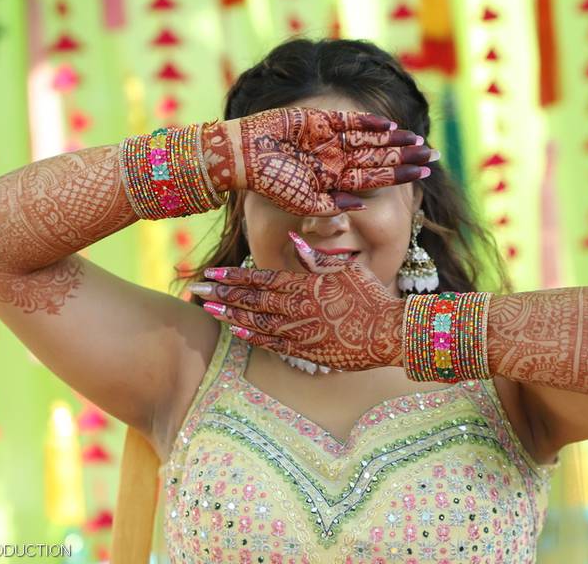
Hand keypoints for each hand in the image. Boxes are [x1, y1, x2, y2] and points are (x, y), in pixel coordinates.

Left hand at [190, 231, 405, 369]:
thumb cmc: (373, 297)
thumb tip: (293, 237)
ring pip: (256, 321)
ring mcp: (300, 331)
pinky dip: (252, 336)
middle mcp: (297, 307)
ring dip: (230, 314)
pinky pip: (272, 343)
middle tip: (197, 289)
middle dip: (222, 293)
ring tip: (208, 308)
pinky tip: (237, 330)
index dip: (234, 276)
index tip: (212, 273)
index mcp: (305, 284)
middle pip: (251, 299)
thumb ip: (317, 257)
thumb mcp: (347, 269)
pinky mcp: (307, 350)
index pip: (261, 279)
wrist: (390, 333)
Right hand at [200, 107, 432, 215]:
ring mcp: (328, 139)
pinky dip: (368, 122)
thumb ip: (332, 206)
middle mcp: (336, 160)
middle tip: (434, 156)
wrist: (242, 157)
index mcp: (334, 182)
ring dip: (393, 139)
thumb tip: (362, 206)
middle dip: (406, 157)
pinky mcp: (318, 120)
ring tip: (419, 139)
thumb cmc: (269, 185)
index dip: (400, 176)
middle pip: (379, 157)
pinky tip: (390, 124)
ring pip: (369, 138)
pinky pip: (349, 120)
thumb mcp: (303, 203)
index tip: (424, 175)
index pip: (376, 179)